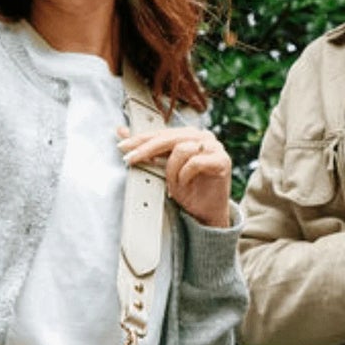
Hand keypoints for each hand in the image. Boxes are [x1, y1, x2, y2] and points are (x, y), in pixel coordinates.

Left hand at [118, 125, 232, 227]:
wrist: (206, 213)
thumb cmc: (188, 190)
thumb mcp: (162, 168)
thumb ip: (147, 150)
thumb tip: (122, 131)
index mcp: (189, 134)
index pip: (162, 132)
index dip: (141, 138)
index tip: (123, 146)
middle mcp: (203, 136)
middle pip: (169, 137)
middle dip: (146, 149)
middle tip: (130, 159)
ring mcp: (214, 147)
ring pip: (181, 149)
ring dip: (171, 169)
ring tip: (173, 183)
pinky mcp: (222, 160)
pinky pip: (195, 162)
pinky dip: (185, 175)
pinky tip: (185, 183)